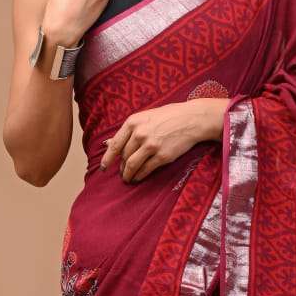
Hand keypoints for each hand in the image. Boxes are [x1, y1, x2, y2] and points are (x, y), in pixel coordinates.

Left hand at [100, 98, 228, 182]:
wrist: (191, 119)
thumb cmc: (168, 116)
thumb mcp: (145, 117)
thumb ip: (128, 131)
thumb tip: (108, 143)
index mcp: (133, 122)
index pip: (115, 144)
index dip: (107, 158)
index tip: (104, 167)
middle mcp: (140, 134)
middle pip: (124, 156)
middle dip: (121, 167)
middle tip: (122, 173)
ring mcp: (151, 145)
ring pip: (132, 165)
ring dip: (128, 175)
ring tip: (128, 179)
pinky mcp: (162, 156)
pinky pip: (145, 170)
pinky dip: (139, 176)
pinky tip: (138, 178)